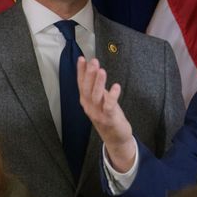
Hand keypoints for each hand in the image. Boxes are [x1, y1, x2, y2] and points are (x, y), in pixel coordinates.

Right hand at [77, 56, 135, 170]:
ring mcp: (98, 113)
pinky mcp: (109, 118)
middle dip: (89, 74)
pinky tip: (116, 86)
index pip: (81, 84)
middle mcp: (89, 107)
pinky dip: (112, 96)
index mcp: (86, 101)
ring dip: (98, 83)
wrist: (115, 138)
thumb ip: (97, 87)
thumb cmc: (108, 115)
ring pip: (96, 96)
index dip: (80, 71)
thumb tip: (95, 70)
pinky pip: (109, 106)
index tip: (82, 59)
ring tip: (102, 71)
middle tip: (93, 61)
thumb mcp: (100, 100)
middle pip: (87, 89)